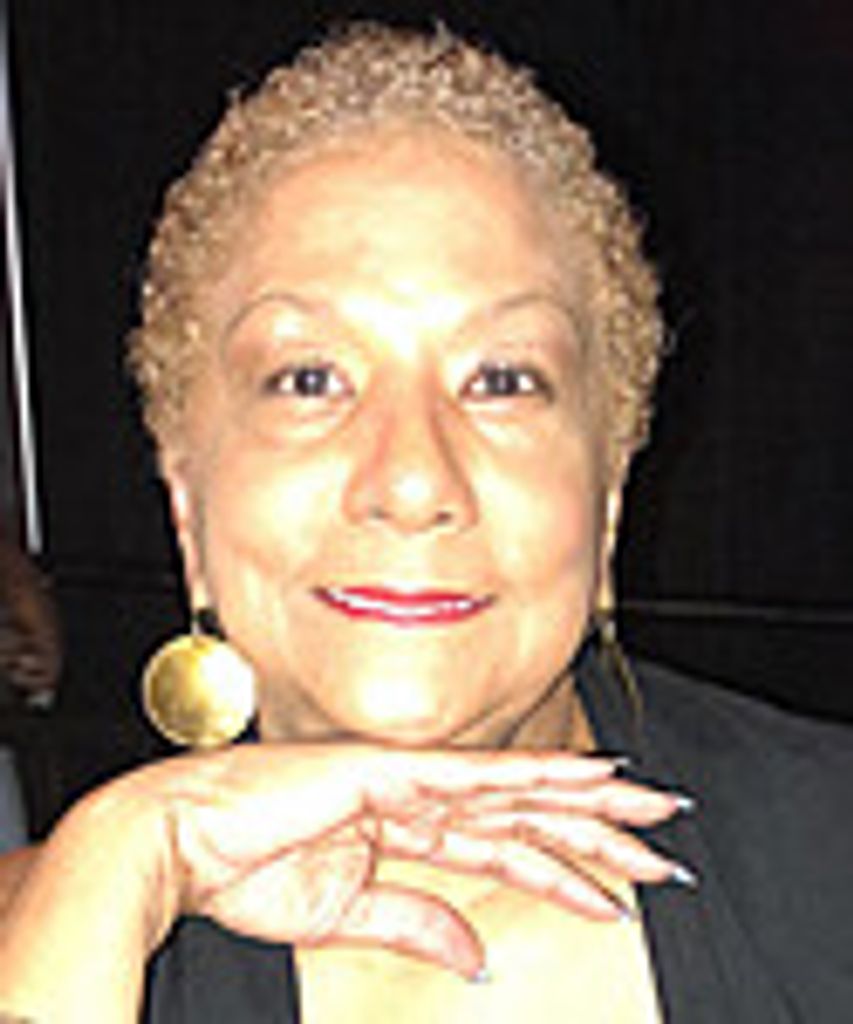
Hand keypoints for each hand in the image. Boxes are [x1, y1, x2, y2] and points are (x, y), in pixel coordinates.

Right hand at [137, 744, 686, 978]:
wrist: (180, 839)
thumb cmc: (245, 868)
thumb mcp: (345, 915)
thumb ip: (416, 923)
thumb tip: (476, 954)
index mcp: (406, 826)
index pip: (506, 848)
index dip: (567, 866)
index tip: (619, 886)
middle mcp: (419, 795)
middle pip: (528, 813)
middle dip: (600, 826)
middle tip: (666, 831)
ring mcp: (409, 780)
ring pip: (518, 792)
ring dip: (589, 803)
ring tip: (651, 807)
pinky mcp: (392, 774)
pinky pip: (480, 780)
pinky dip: (538, 779)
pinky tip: (589, 780)